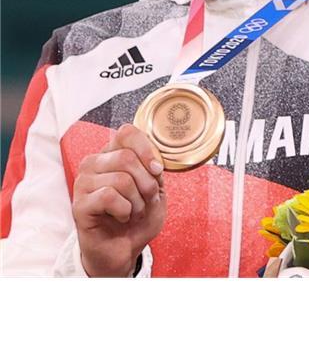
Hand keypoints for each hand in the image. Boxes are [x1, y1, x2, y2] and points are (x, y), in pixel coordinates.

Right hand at [72, 124, 166, 276]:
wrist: (125, 248)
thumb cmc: (138, 216)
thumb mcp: (155, 188)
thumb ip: (154, 169)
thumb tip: (154, 162)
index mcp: (111, 154)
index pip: (126, 133)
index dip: (147, 149)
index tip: (157, 170)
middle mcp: (93, 164)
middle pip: (127, 157)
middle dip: (147, 182)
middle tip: (147, 199)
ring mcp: (83, 183)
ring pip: (121, 178)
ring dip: (138, 200)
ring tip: (134, 211)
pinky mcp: (78, 205)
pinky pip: (109, 196)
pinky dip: (125, 209)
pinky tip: (122, 216)